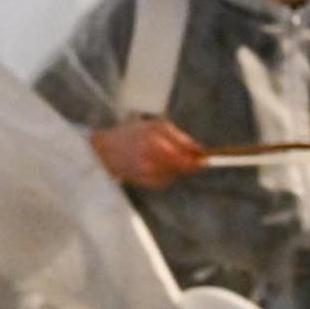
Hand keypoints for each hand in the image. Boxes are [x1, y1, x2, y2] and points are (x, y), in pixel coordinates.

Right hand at [88, 117, 206, 189]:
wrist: (104, 150)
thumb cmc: (132, 133)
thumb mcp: (156, 126)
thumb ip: (180, 137)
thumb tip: (201, 151)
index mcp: (155, 141)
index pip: (185, 154)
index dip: (198, 157)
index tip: (205, 158)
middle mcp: (150, 158)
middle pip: (182, 166)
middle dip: (188, 163)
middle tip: (189, 160)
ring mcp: (146, 172)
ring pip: (175, 175)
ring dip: (175, 169)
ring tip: (163, 159)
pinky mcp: (143, 182)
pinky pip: (164, 181)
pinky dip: (165, 175)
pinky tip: (156, 167)